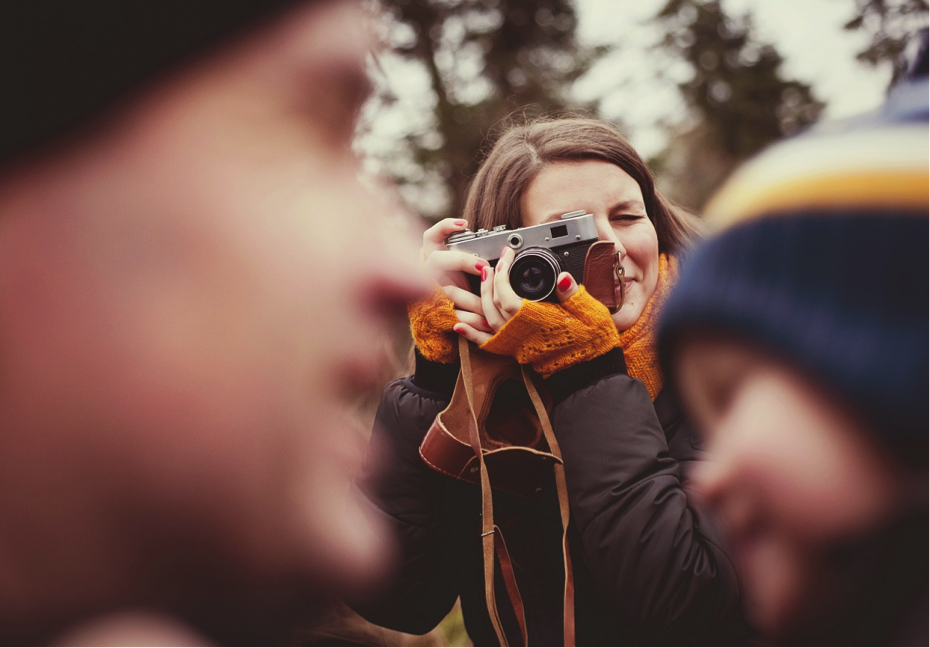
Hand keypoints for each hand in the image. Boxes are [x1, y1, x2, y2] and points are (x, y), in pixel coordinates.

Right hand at [420, 218, 492, 333]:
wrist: (451, 313)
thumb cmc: (462, 283)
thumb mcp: (467, 267)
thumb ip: (476, 257)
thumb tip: (506, 250)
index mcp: (436, 257)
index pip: (431, 236)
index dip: (444, 227)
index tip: (464, 224)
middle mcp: (430, 273)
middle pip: (438, 260)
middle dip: (462, 261)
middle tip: (484, 267)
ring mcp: (432, 292)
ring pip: (449, 292)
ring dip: (472, 300)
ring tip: (492, 305)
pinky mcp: (439, 312)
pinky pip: (454, 316)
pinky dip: (472, 320)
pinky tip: (486, 323)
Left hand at [453, 246, 579, 344]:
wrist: (590, 371)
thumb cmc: (591, 341)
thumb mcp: (588, 311)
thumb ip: (572, 293)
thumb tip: (563, 277)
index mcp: (535, 320)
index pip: (507, 294)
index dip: (503, 272)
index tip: (507, 256)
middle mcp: (519, 333)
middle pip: (493, 304)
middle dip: (490, 281)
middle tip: (494, 263)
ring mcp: (515, 344)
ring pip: (487, 319)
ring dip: (480, 298)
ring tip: (482, 280)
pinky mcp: (515, 351)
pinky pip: (487, 342)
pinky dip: (472, 333)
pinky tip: (459, 324)